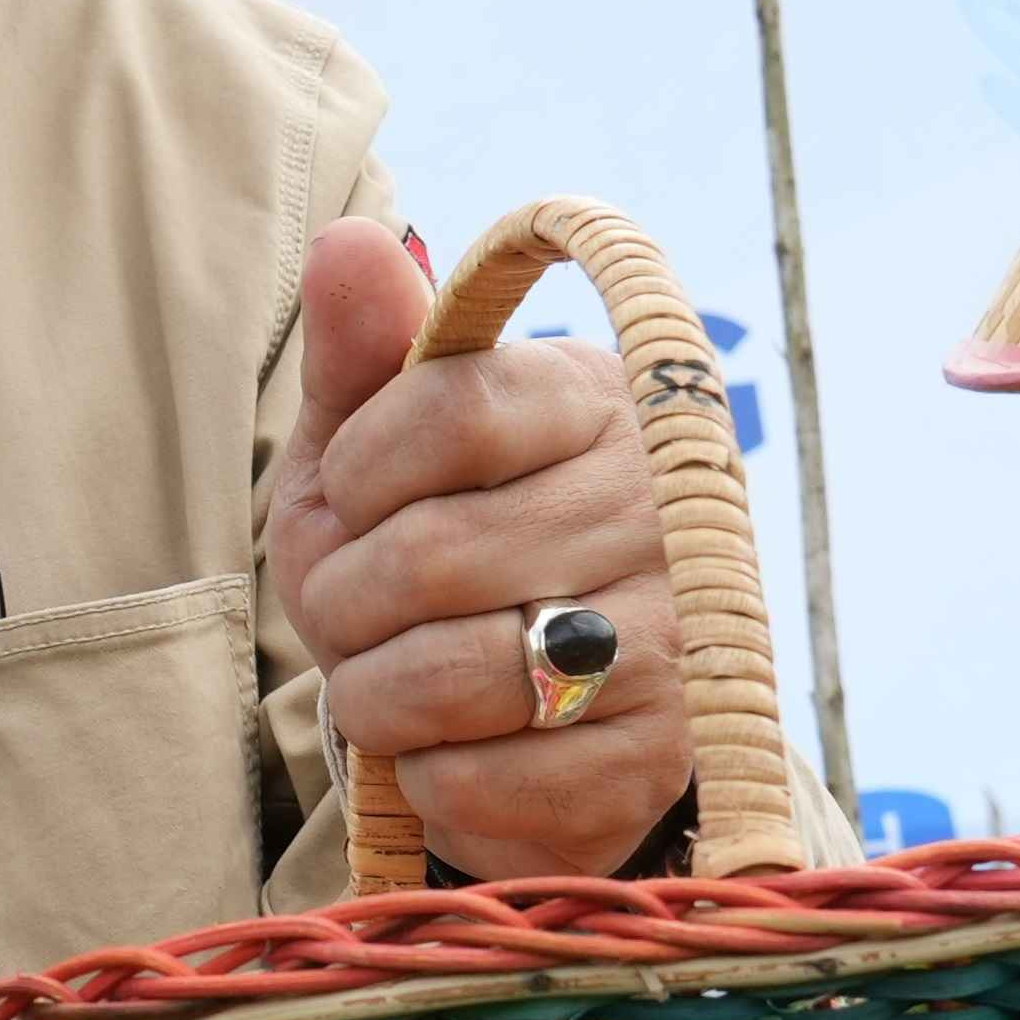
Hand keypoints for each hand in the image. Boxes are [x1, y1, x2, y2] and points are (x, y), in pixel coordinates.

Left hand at [264, 215, 688, 884]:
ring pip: (451, 675)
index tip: (350, 499)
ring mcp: (675, 640)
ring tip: (387, 679)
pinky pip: (478, 780)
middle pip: (433, 554)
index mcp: (598, 400)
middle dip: (345, 599)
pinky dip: (426, 774)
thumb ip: (364, 354)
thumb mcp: (374, 450)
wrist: (529, 719)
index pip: (452, 409)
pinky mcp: (654, 763)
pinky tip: (453, 745)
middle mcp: (662, 509)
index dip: (359, 473)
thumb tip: (351, 240)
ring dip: (373, 693)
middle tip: (350, 610)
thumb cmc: (430, 553)